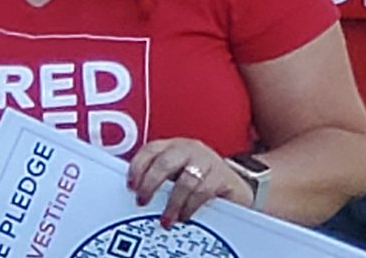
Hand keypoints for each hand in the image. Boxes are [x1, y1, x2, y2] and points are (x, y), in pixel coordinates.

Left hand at [127, 138, 251, 227]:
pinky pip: (202, 191)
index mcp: (173, 146)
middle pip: (165, 162)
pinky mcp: (222, 175)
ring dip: (172, 202)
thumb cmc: (200, 181)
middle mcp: (189, 148)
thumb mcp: (177, 175)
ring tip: (166, 218)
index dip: (138, 167)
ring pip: (185, 179)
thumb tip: (136, 193)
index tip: (131, 186)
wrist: (235, 185)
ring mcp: (207, 160)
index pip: (150, 149)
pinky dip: (190, 206)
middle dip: (151, 183)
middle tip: (143, 200)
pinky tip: (185, 215)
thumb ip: (160, 179)